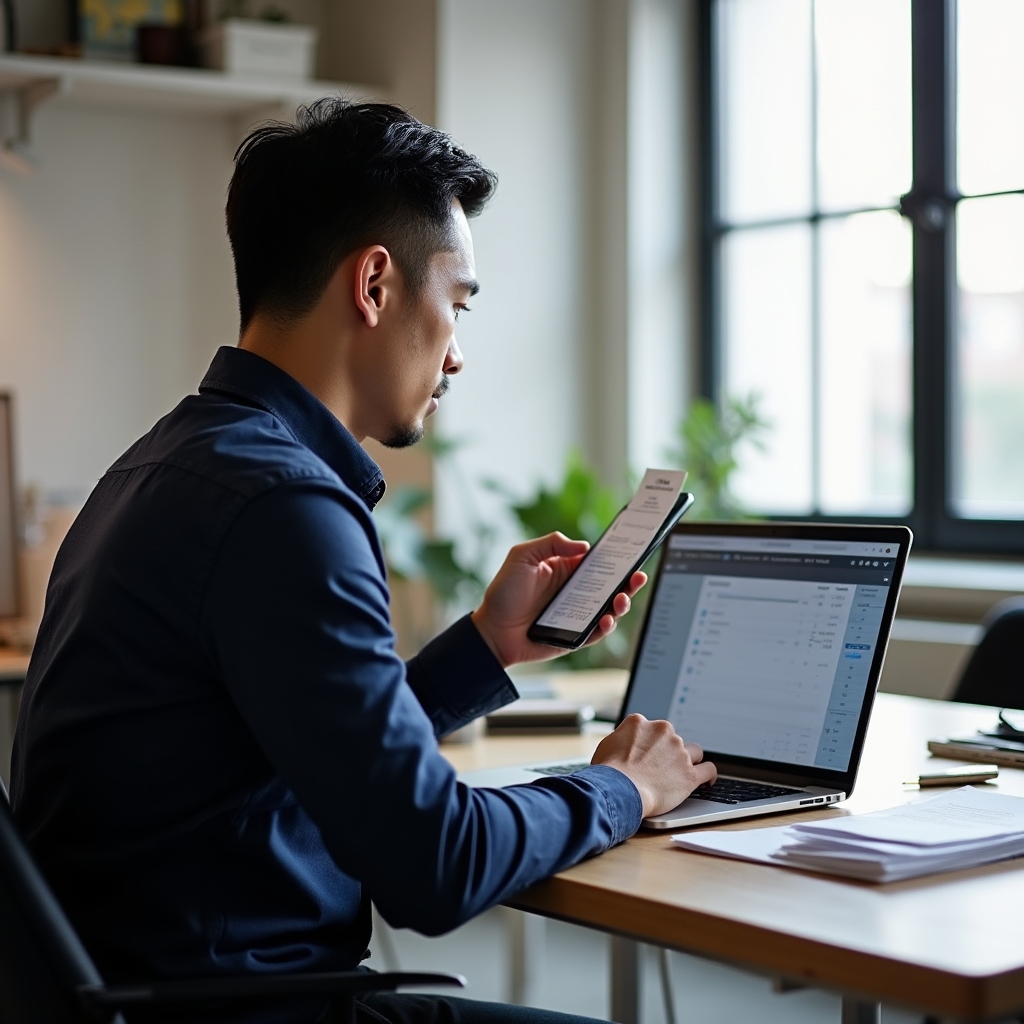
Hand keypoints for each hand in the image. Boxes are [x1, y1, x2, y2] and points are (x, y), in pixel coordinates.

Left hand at [470, 531, 646, 667]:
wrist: (491, 630)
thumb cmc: (503, 592)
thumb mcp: (522, 557)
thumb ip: (551, 544)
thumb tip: (584, 546)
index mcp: (567, 570)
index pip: (598, 561)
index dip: (616, 556)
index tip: (632, 550)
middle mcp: (576, 591)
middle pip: (611, 585)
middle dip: (629, 580)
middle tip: (638, 576)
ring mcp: (577, 614)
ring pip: (609, 608)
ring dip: (622, 603)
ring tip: (622, 599)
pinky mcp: (575, 636)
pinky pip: (596, 632)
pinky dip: (606, 627)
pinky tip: (607, 619)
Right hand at [591, 714, 716, 817]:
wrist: (618, 790)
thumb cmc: (608, 773)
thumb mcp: (606, 745)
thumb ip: (622, 738)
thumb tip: (625, 742)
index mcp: (640, 722)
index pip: (652, 729)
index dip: (651, 743)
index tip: (650, 753)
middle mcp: (662, 731)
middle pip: (673, 739)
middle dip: (669, 752)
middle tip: (660, 768)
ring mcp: (678, 751)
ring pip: (692, 752)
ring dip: (688, 761)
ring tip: (681, 774)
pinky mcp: (689, 773)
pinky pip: (708, 769)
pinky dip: (709, 774)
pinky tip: (707, 780)